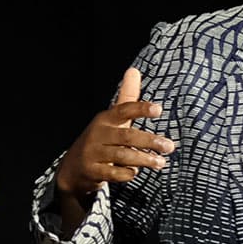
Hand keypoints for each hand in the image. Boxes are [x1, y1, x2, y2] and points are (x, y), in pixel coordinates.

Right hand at [55, 67, 176, 197]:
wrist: (73, 168)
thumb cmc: (100, 140)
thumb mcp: (111, 119)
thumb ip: (126, 98)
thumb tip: (134, 70)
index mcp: (105, 119)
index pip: (124, 110)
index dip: (141, 109)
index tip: (159, 109)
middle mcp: (98, 134)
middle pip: (127, 136)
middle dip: (150, 141)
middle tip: (169, 146)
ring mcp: (93, 153)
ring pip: (122, 156)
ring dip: (144, 159)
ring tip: (161, 162)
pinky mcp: (92, 171)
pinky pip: (113, 174)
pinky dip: (127, 173)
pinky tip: (135, 172)